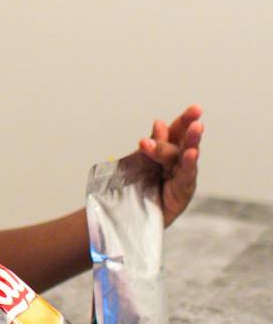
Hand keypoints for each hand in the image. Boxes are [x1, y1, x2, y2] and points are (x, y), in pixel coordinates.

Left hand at [132, 104, 202, 227]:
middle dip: (189, 130)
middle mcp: (177, 163)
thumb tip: (159, 122)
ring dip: (191, 142)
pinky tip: (191, 153)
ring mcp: (182, 178)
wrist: (125, 214)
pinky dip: (188, 164)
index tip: (196, 109)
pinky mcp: (182, 194)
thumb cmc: (134, 186)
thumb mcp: (140, 161)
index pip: (177, 133)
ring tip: (196, 129)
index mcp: (166, 152)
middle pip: (184, 143)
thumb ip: (152, 145)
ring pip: (186, 157)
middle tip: (195, 120)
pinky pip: (185, 177)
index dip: (185, 121)